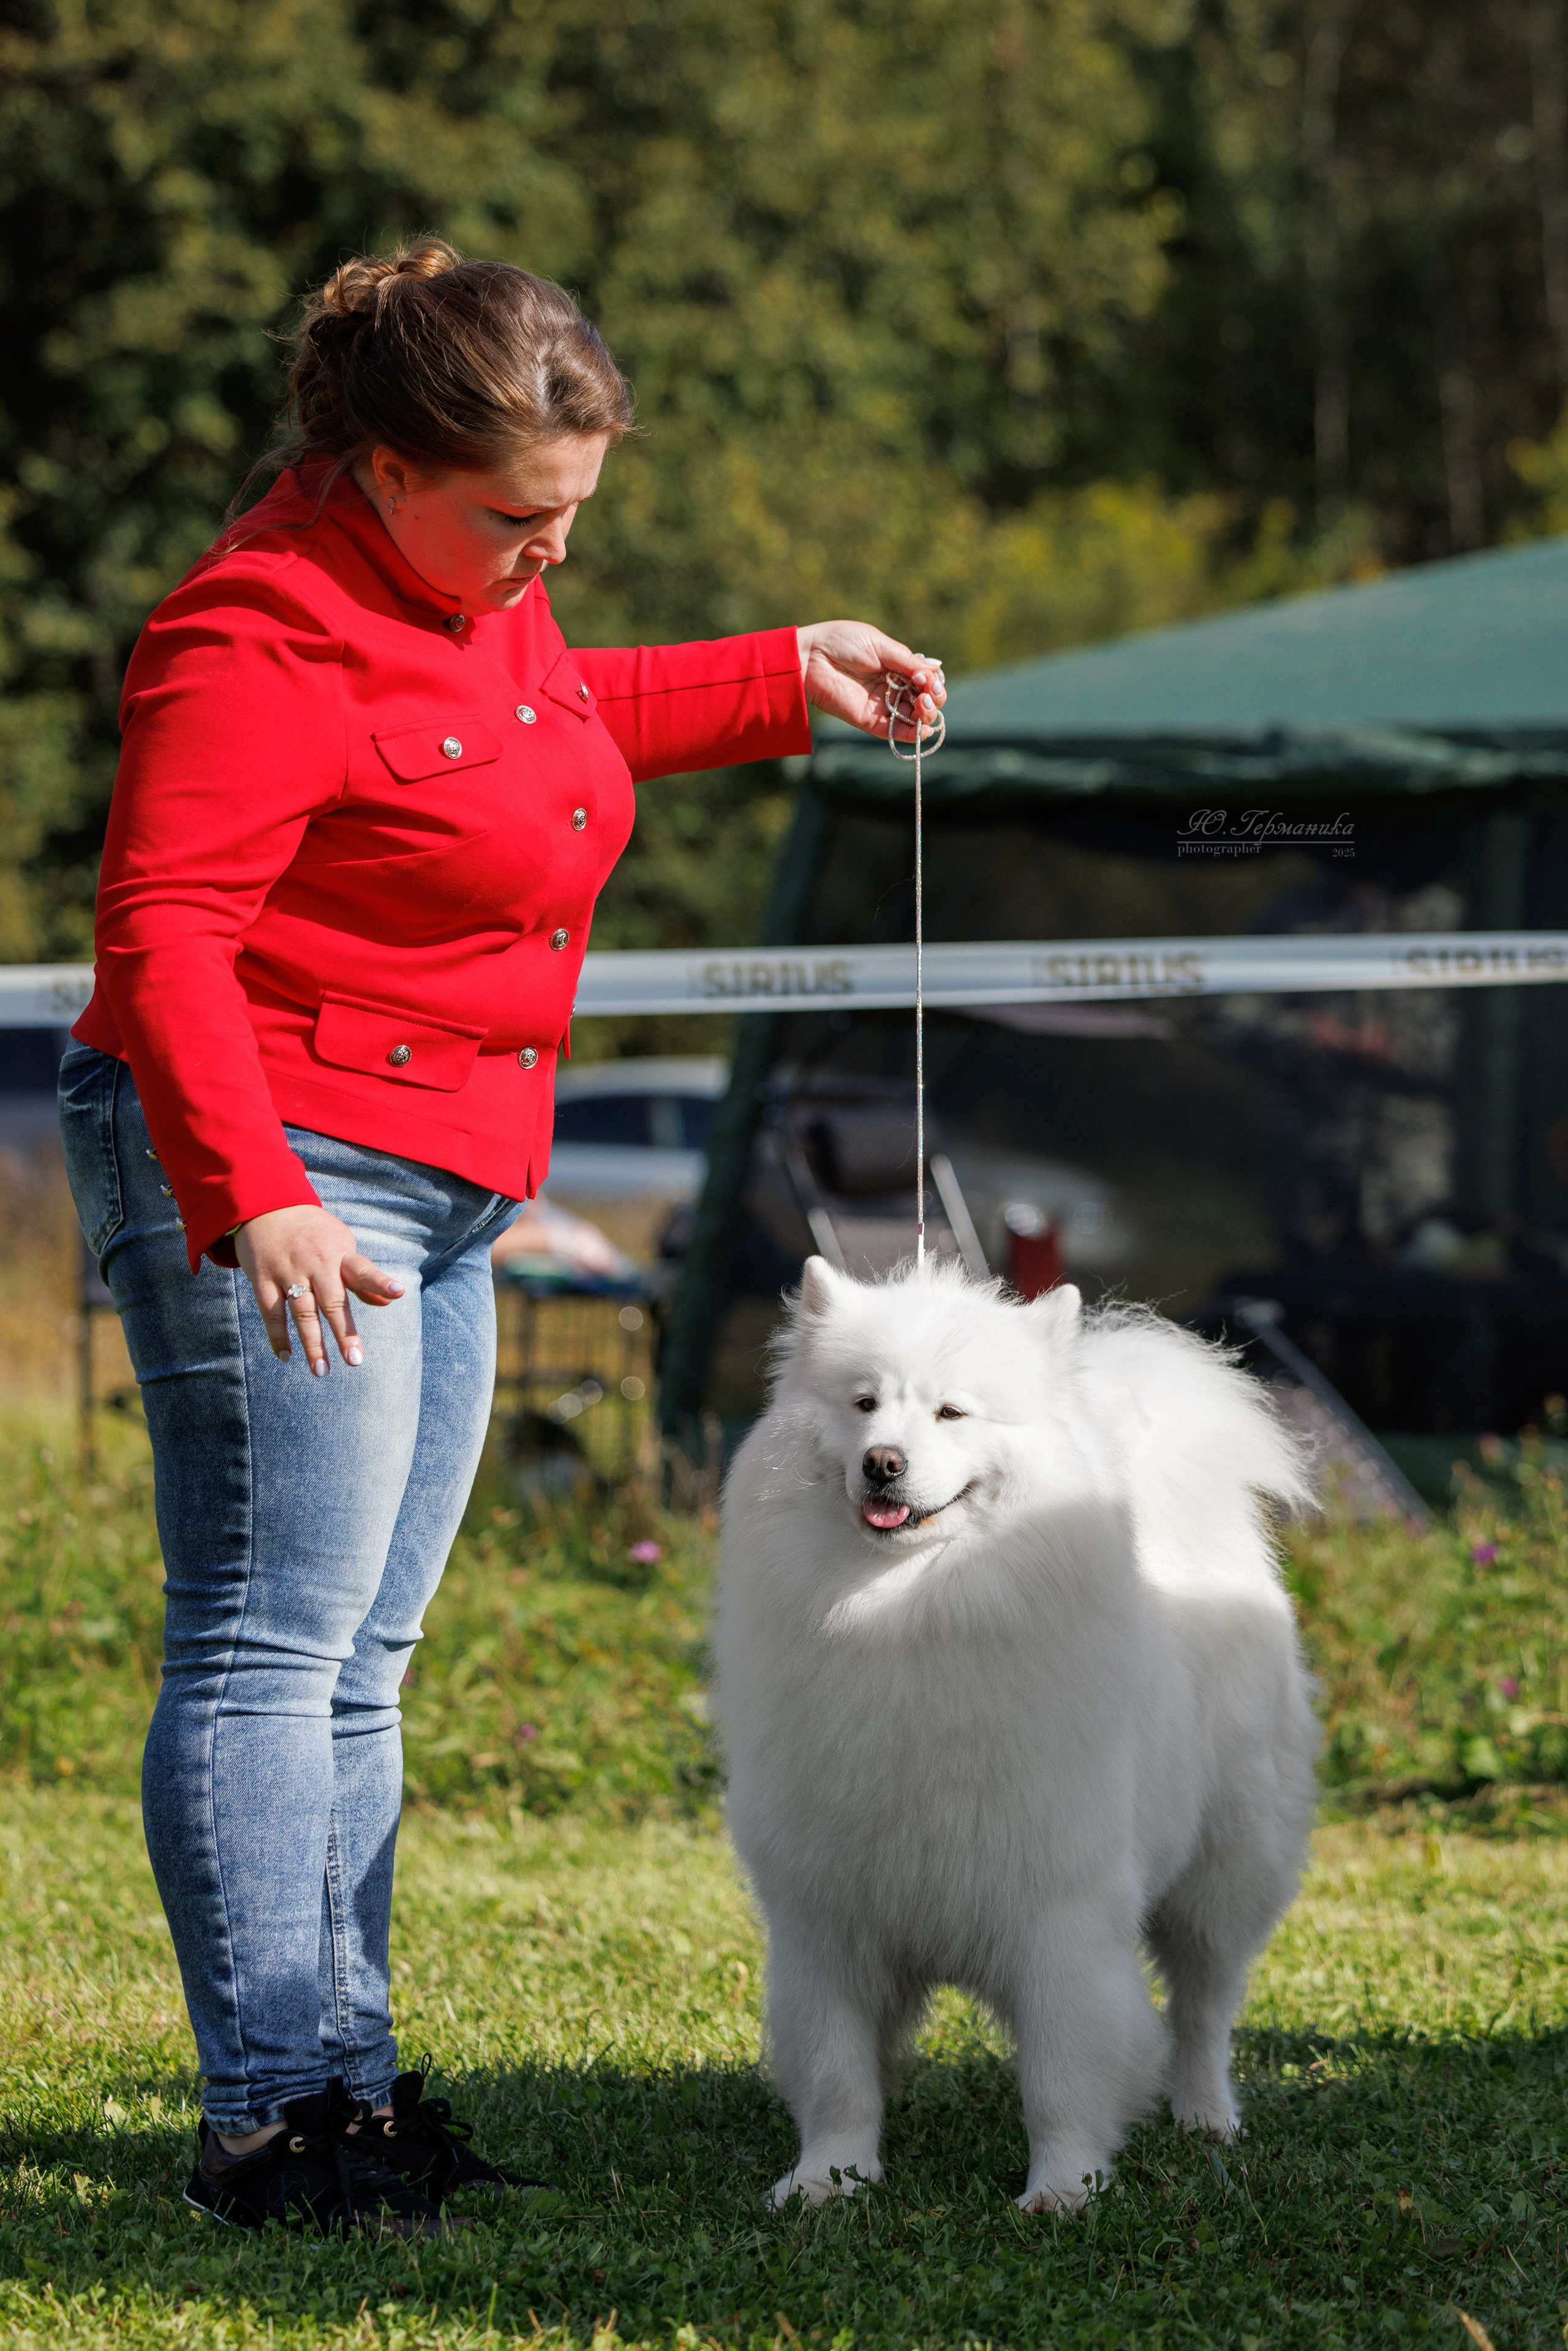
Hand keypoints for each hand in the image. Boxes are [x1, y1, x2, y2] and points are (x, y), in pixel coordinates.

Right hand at [234, 1205, 404, 1373]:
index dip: (380, 1281)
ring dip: (311, 1343)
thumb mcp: (341, 1245)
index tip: (399, 1292)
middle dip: (344, 1333)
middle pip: (332, 1302)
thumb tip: (389, 1301)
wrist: (266, 1206)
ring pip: (302, 1312)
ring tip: (321, 1370)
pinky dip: (278, 1336)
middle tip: (354, 1360)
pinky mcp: (263, 1279)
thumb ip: (361, 1276)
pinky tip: (286, 1356)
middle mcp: (315, 1264)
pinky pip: (271, 1312)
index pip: (362, 1269)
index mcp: (338, 1254)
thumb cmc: (313, 1233)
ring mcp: (288, 1272)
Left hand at [797, 622, 945, 741]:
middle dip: (934, 698)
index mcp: (896, 666)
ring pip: (914, 718)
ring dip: (926, 714)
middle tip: (926, 693)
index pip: (926, 679)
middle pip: (924, 700)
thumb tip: (936, 670)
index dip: (933, 681)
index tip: (927, 677)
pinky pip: (894, 732)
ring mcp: (882, 705)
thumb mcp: (879, 645)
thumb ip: (907, 661)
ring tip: (922, 704)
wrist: (811, 657)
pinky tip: (921, 730)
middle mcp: (892, 687)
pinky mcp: (869, 720)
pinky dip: (911, 734)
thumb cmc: (841, 643)